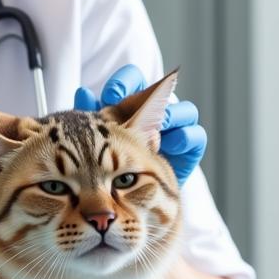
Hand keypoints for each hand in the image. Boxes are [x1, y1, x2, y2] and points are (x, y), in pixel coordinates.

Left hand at [74, 65, 206, 184]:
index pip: (133, 79)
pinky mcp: (190, 147)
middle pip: (163, 89)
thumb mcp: (100, 140)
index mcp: (132, 102)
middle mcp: (157, 110)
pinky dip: (186, 137)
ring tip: (158, 129)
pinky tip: (171, 145)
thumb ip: (91, 118)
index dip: (124, 82)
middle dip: (151, 97)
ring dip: (173, 116)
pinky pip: (196, 135)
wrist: (133, 199)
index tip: (111, 94)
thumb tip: (83, 93)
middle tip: (140, 113)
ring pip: (185, 110)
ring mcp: (176, 128)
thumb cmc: (113, 163)